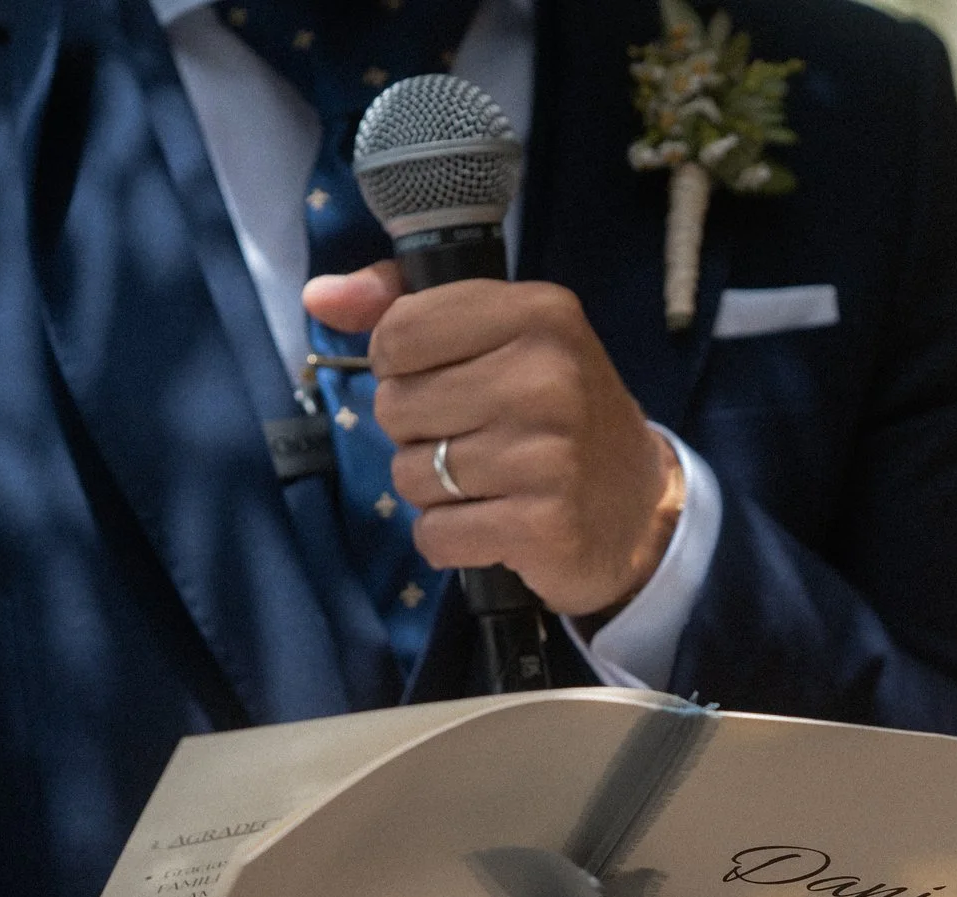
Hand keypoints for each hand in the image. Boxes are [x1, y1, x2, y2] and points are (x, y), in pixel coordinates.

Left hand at [304, 263, 684, 618]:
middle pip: (396, 407)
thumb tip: (318, 296)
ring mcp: (549, 454)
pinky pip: (435, 534)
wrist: (638, 507)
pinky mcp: (544, 524)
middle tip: (475, 439)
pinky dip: (449, 539)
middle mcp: (548, 376)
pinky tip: (492, 524)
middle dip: (417, 433)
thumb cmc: (553, 414)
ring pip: (409, 476)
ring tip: (488, 483)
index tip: (448, 381)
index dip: (402, 367)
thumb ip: (405, 307)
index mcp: (539, 313)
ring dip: (433, 490)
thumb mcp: (499, 337)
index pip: (399, 333)